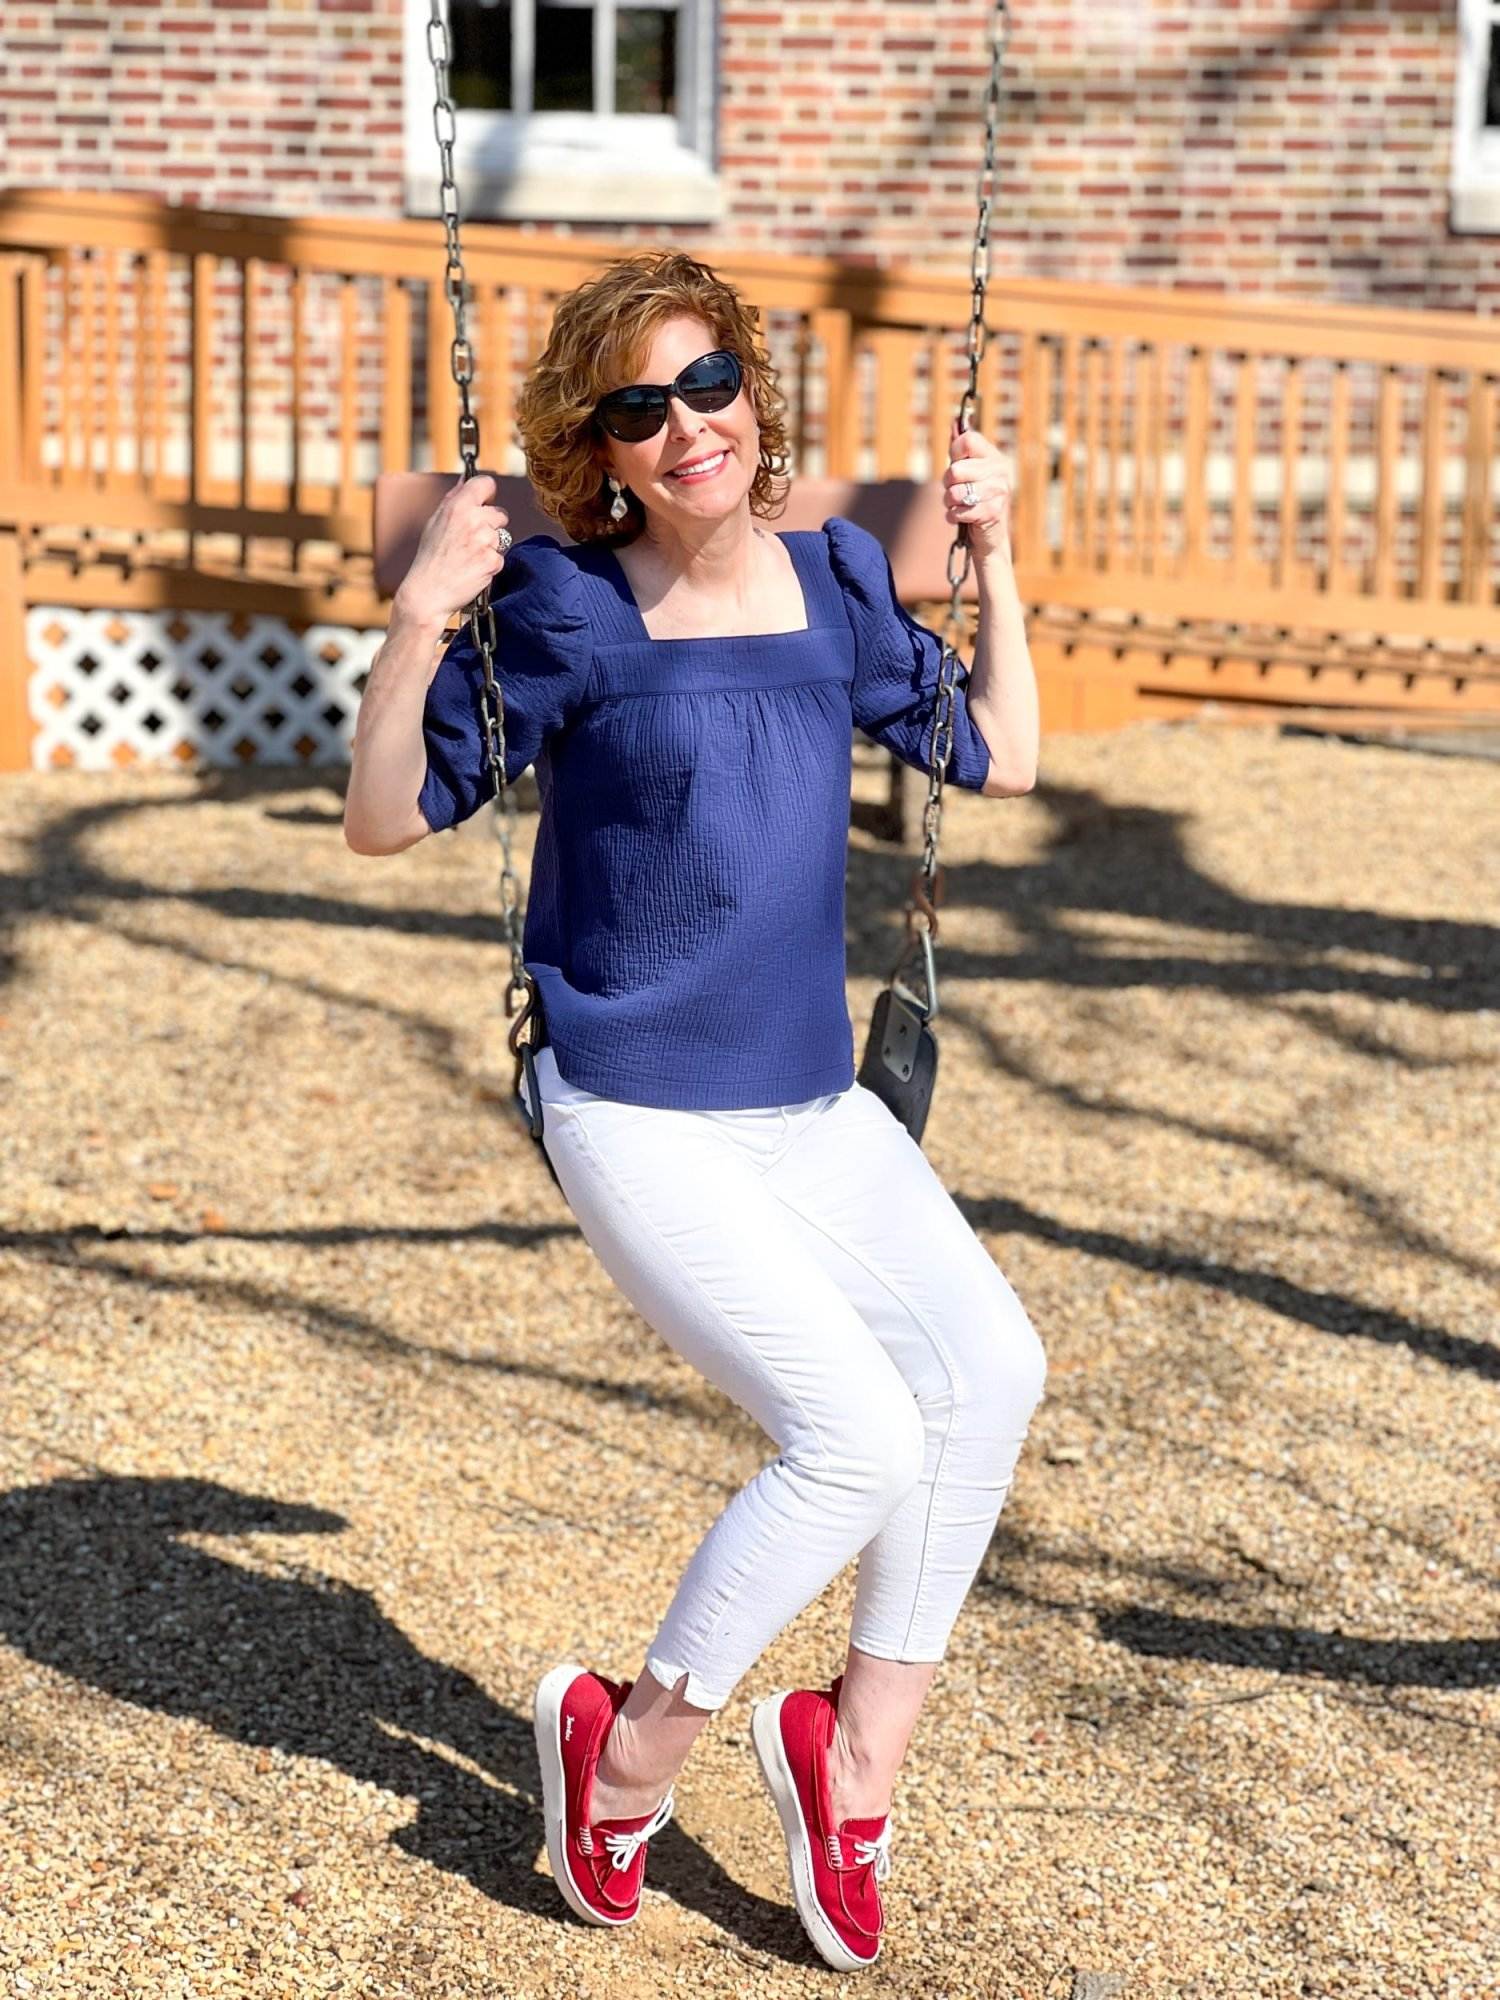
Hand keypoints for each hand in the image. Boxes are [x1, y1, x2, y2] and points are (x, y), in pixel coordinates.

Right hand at [392, 471, 511, 628]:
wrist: (428, 593)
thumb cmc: (430, 557)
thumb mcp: (435, 522)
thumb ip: (454, 499)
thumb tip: (467, 478)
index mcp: (457, 506)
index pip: (486, 483)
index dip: (487, 493)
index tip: (484, 502)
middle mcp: (473, 520)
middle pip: (500, 514)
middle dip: (491, 526)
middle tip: (471, 540)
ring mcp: (484, 541)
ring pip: (503, 537)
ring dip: (491, 546)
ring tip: (469, 556)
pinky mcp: (492, 561)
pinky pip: (501, 557)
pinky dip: (490, 564)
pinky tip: (473, 569)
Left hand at [942, 417, 1012, 563]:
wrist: (990, 536)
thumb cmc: (975, 499)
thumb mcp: (969, 471)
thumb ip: (961, 448)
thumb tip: (955, 421)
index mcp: (994, 457)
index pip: (967, 440)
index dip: (954, 453)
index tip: (957, 463)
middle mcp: (1000, 471)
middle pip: (956, 470)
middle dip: (947, 484)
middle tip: (955, 490)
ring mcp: (999, 492)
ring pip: (955, 493)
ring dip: (949, 502)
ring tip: (958, 504)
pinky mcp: (992, 512)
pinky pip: (958, 511)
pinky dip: (953, 516)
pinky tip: (961, 516)